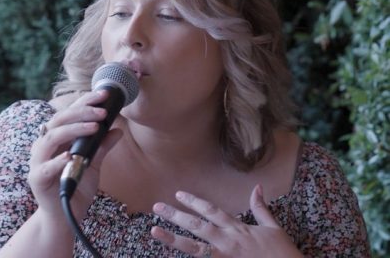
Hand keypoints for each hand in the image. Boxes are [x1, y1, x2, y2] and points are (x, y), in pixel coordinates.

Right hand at [28, 90, 121, 221]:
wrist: (65, 216)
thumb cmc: (76, 185)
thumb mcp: (94, 163)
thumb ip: (102, 146)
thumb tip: (118, 129)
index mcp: (57, 137)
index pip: (70, 112)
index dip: (86, 101)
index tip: (104, 94)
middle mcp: (45, 144)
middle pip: (60, 120)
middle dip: (82, 112)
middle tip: (102, 111)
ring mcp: (38, 161)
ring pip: (51, 137)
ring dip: (74, 129)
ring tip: (94, 127)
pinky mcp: (37, 179)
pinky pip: (46, 166)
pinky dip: (58, 160)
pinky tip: (71, 156)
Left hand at [151, 185, 302, 257]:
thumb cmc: (282, 254)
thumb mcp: (273, 228)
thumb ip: (261, 208)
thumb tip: (257, 187)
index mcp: (237, 229)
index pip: (210, 210)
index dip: (194, 201)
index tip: (178, 194)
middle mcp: (226, 242)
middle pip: (196, 226)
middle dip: (175, 215)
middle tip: (157, 207)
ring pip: (193, 248)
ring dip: (172, 239)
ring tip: (154, 230)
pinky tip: (170, 257)